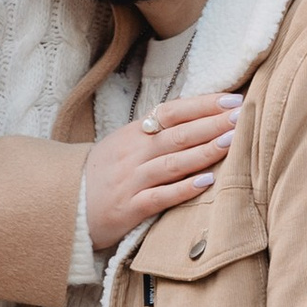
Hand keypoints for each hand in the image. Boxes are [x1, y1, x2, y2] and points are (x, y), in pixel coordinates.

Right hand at [83, 92, 240, 248]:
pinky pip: (160, 197)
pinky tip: (207, 181)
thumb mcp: (123, 145)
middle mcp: (132, 154)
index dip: (202, 104)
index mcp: (133, 134)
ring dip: (204, 151)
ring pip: (172, 162)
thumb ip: (155, 133)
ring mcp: (131, 181)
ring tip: (232, 141)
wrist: (64, 205)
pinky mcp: (130, 209)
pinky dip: (184, 189)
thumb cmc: (102, 174)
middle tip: (243, 115)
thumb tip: (198, 116)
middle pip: (177, 134)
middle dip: (212, 124)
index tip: (233, 98)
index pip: (172, 112)